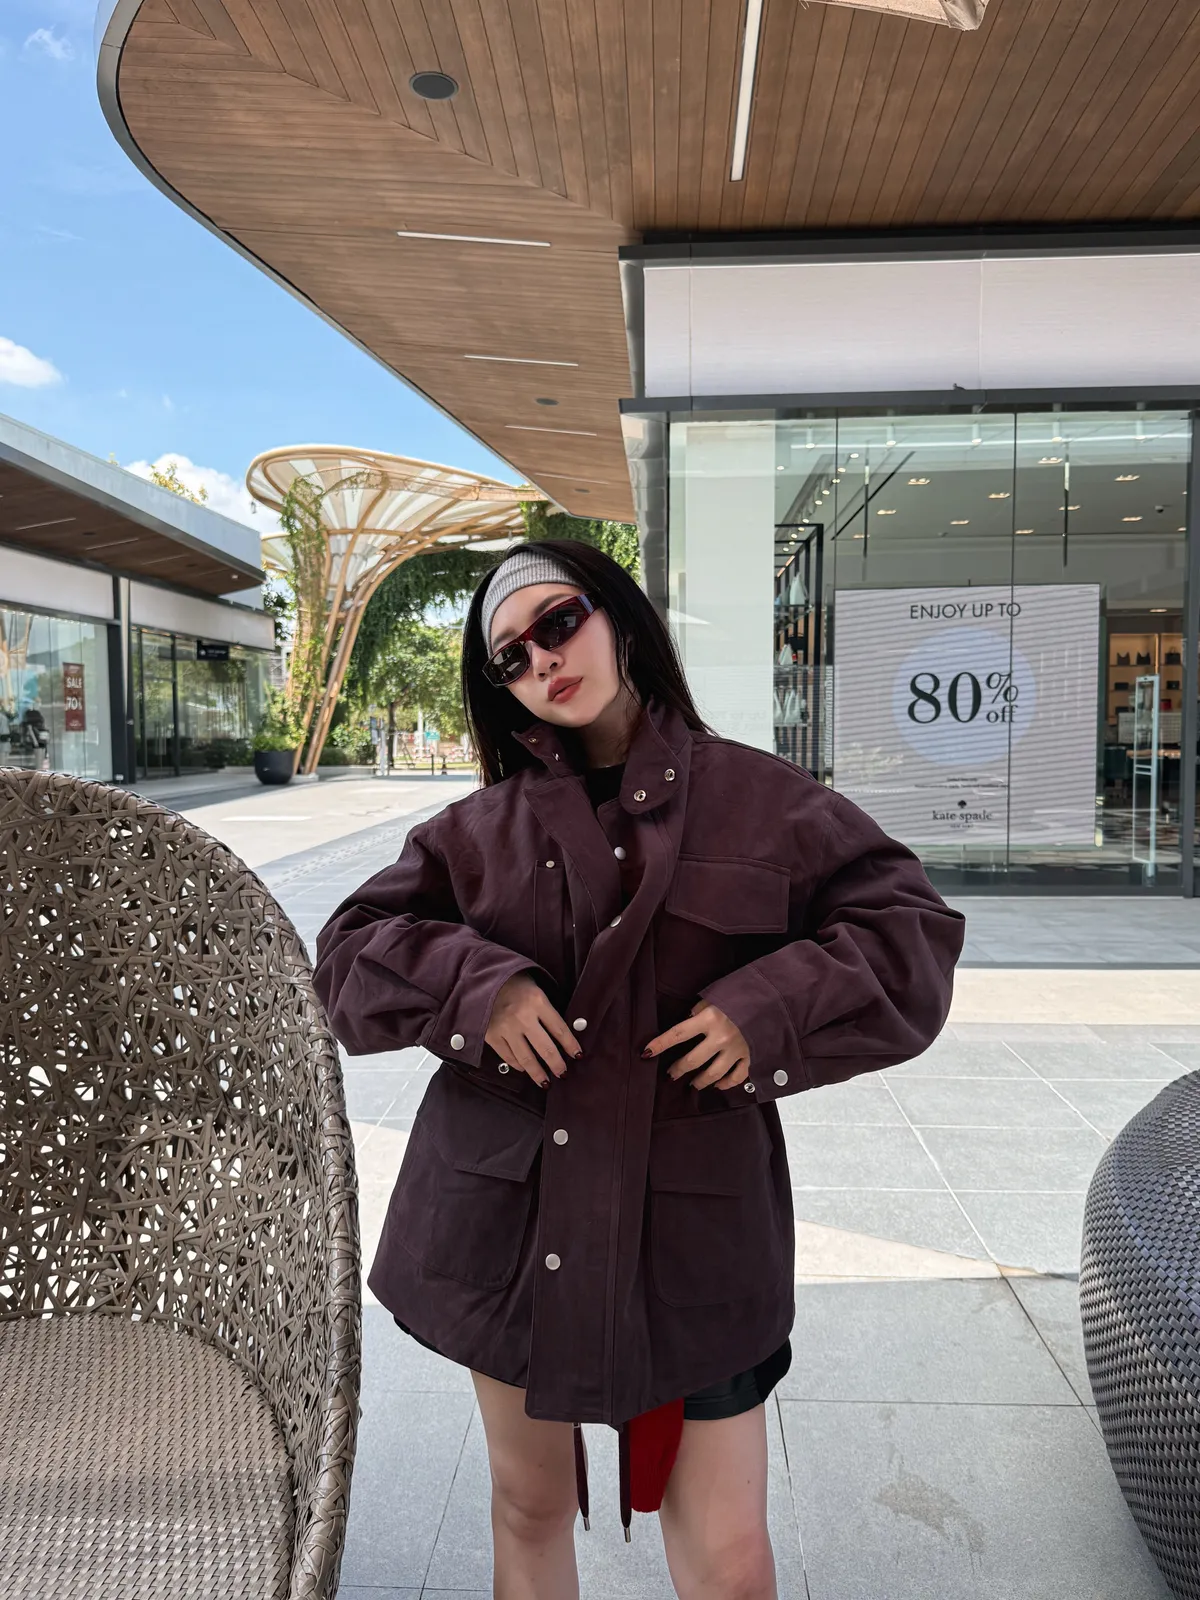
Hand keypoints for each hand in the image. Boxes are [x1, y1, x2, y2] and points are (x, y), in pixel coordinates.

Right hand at [486, 973, 580, 1088]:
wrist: (482, 977)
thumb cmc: (513, 981)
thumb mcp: (535, 988)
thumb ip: (546, 1009)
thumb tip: (561, 1035)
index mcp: (538, 1001)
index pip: (560, 1030)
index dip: (571, 1045)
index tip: (578, 1055)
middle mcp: (523, 1017)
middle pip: (545, 1049)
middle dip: (557, 1065)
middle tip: (563, 1074)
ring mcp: (506, 1028)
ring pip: (526, 1058)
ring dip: (537, 1073)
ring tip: (545, 1082)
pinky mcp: (491, 1035)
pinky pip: (507, 1056)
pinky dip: (517, 1065)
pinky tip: (524, 1069)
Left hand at [641, 1002, 750, 1090]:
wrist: (773, 998)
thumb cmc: (741, 994)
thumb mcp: (716, 995)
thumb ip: (700, 1009)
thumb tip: (688, 1020)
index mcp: (710, 1018)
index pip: (678, 1034)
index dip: (660, 1044)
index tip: (646, 1053)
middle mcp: (721, 1036)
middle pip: (693, 1060)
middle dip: (678, 1069)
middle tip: (671, 1074)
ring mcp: (737, 1049)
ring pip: (713, 1074)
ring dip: (700, 1081)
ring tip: (693, 1085)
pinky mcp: (751, 1056)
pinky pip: (736, 1076)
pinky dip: (726, 1083)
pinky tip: (718, 1085)